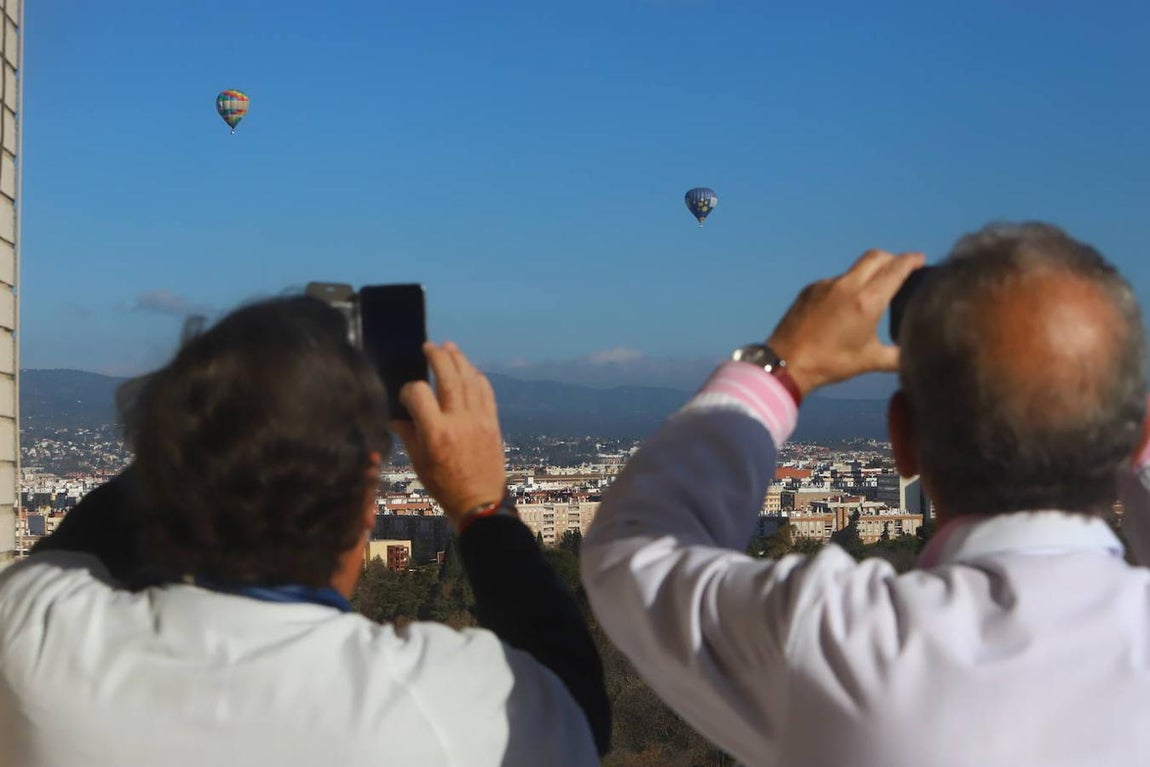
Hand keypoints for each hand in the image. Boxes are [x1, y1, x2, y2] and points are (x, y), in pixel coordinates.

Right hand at [390, 342, 506, 525]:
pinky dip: (477, 377)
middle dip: (438, 356)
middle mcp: (458, 421)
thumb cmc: (445, 486)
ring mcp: (478, 419)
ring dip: (459, 360)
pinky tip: (469, 370)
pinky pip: (486, 391)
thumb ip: (408, 435)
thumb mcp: (418, 463)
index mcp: (436, 433)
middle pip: (448, 376)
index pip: (418, 393)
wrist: (480, 503)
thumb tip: (396, 417)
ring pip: (469, 379)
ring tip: (449, 348)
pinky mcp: (492, 422)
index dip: (408, 389)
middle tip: (429, 347)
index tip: (406, 395)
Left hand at [767, 250, 924, 395]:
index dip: (912, 260)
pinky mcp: (810, 289)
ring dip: (867, 273)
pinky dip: (846, 286)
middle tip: (901, 269)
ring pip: (854, 269)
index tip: (920, 259)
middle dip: (892, 259)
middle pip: (876, 256)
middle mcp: (847, 286)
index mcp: (867, 301)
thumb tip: (916, 357)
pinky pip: (835, 281)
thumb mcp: (870, 361)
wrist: (786, 363)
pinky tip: (844, 306)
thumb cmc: (829, 363)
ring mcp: (826, 285)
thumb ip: (898, 357)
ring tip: (872, 292)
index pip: (896, 268)